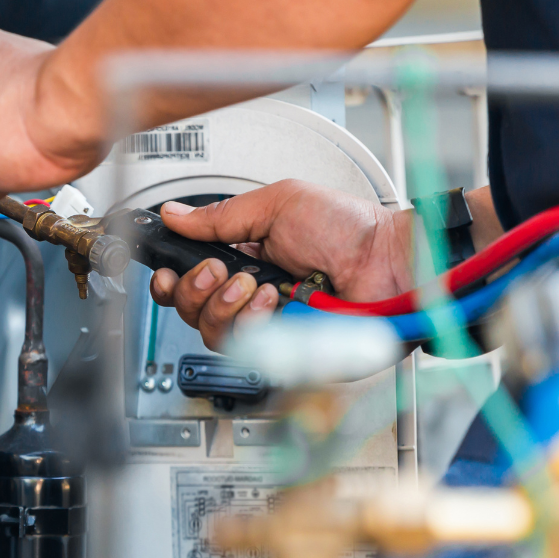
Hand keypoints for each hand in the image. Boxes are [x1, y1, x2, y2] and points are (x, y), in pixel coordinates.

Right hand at [149, 180, 413, 350]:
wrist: (391, 260)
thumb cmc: (351, 229)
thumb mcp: (278, 204)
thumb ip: (222, 215)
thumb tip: (175, 214)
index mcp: (246, 260)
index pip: (191, 281)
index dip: (172, 280)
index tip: (167, 271)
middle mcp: (252, 298)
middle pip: (191, 312)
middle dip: (196, 290)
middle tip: (220, 271)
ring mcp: (269, 328)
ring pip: (213, 335)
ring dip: (226, 306)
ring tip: (257, 285)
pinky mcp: (286, 353)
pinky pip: (247, 351)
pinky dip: (254, 324)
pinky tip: (276, 303)